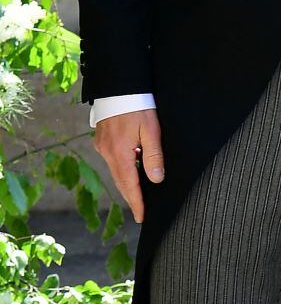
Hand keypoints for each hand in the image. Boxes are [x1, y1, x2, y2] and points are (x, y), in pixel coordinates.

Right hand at [94, 107, 162, 223]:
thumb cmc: (138, 106)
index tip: (141, 217)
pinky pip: (112, 161)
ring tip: (137, 197)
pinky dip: (121, 170)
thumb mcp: (151, 130)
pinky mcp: (101, 139)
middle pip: (120, 181)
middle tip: (140, 212)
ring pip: (115, 171)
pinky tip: (129, 173)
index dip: (136, 202)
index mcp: (120, 153)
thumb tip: (156, 179)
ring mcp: (102, 146)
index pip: (130, 185)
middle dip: (131, 197)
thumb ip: (153, 156)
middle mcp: (107, 152)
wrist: (118, 86)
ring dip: (126, 184)